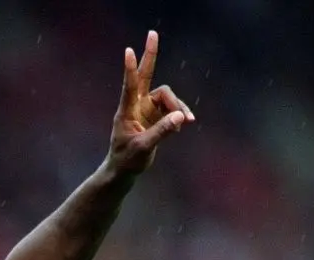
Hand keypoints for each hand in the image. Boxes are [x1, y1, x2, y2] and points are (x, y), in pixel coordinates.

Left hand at [106, 31, 194, 175]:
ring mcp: (147, 110)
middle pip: (146, 75)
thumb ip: (162, 131)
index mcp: (127, 111)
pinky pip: (173, 109)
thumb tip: (181, 116)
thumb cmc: (127, 160)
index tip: (129, 51)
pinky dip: (180, 114)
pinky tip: (185, 123)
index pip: (130, 86)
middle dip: (151, 56)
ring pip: (168, 97)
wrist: (124, 170)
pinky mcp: (156, 117)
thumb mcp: (144, 148)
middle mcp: (136, 106)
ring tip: (189, 120)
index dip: (131, 69)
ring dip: (179, 106)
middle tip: (152, 33)